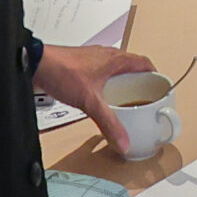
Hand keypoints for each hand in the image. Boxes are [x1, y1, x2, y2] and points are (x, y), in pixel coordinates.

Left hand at [32, 44, 155, 153]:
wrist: (37, 64)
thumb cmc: (62, 72)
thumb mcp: (90, 102)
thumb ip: (108, 123)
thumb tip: (124, 141)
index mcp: (116, 59)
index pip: (145, 63)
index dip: (154, 75)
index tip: (158, 87)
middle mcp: (106, 55)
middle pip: (132, 66)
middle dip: (138, 82)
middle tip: (141, 98)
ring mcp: (93, 58)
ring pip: (116, 69)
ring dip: (122, 81)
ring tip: (122, 99)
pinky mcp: (81, 63)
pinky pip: (102, 71)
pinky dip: (107, 82)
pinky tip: (100, 96)